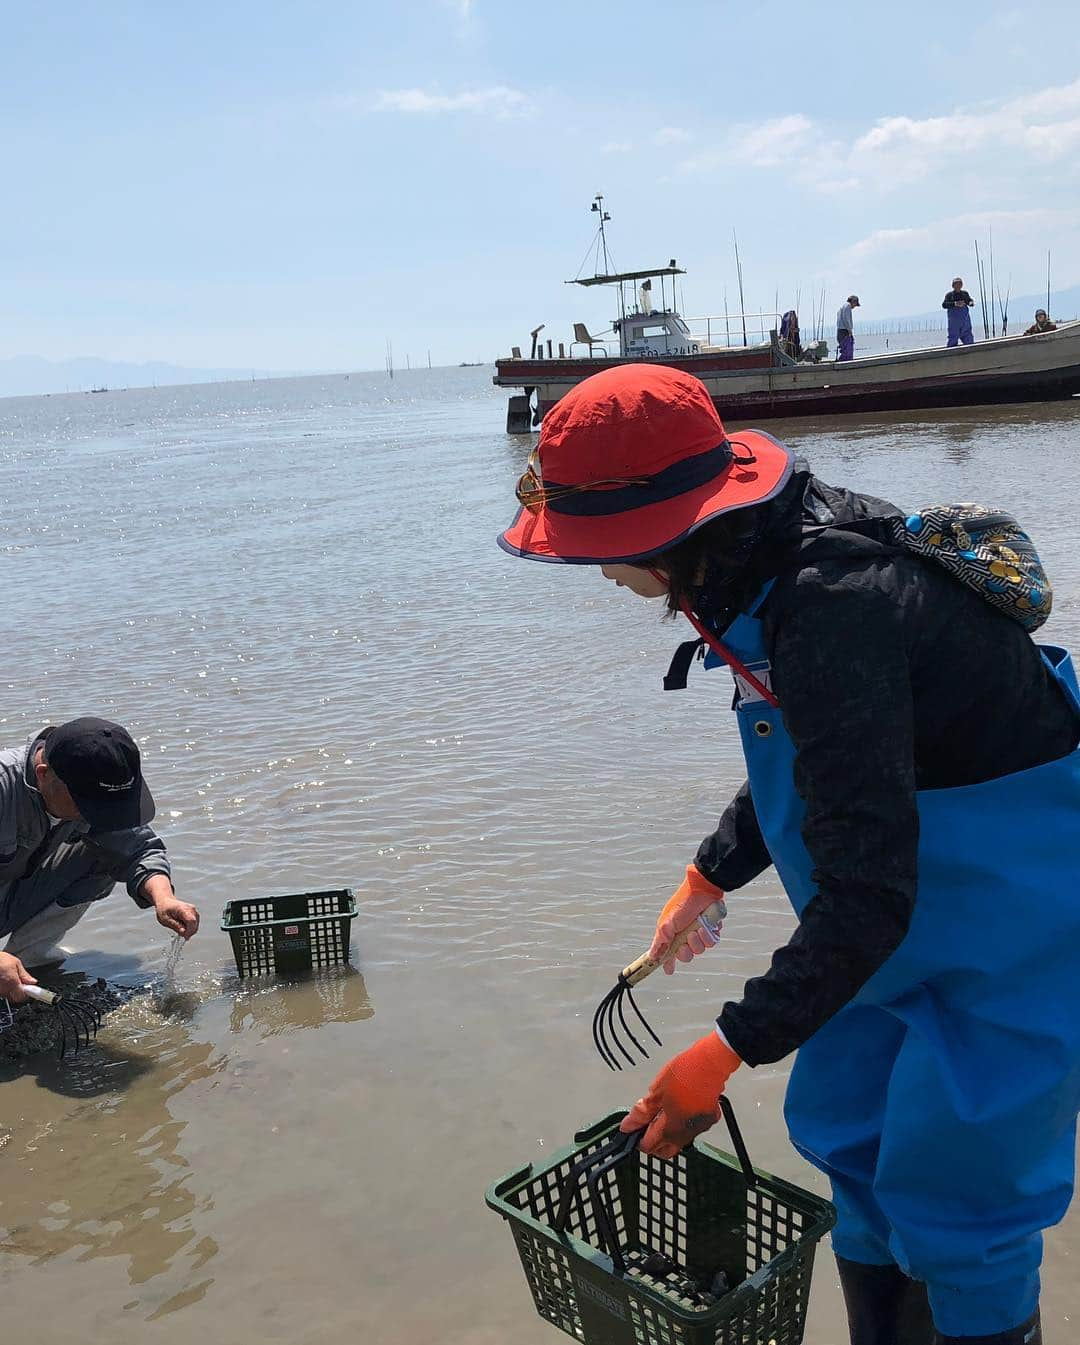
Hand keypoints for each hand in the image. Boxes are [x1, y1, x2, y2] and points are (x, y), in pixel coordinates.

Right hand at [0, 950, 36, 1003]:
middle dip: (20, 990)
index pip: (23, 997)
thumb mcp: (15, 963)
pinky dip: (5, 987)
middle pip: (16, 997)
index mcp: (12, 983)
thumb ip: (24, 974)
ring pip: (8, 994)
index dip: (28, 993)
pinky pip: (2, 992)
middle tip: (20, 981)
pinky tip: (4, 979)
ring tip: (9, 977)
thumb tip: (32, 981)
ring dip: (11, 988)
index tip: (32, 990)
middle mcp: (4, 990)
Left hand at [153, 896, 199, 938]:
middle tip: (180, 935)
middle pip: (195, 924)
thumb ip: (175, 926)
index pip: (191, 921)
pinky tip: (183, 927)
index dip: (189, 931)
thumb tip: (183, 932)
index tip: (184, 937)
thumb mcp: (165, 919)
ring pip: (196, 924)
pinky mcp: (194, 913)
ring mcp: (194, 910)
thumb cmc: (164, 910)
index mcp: (182, 909)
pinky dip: (190, 928)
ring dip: (189, 930)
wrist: (165, 902)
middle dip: (189, 932)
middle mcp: (191, 908)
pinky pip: (195, 923)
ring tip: (179, 929)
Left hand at [620, 1031, 740, 1157]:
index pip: (649, 1146)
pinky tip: (678, 1107)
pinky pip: (692, 1128)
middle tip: (645, 1125)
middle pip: (665, 1150)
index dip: (638, 1137)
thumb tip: (629, 1125)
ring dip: (668, 1132)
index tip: (633, 1128)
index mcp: (671, 1129)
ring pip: (679, 1140)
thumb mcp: (656, 1090)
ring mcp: (700, 1127)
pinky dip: (683, 1123)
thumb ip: (642, 1111)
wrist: (711, 1062)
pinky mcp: (709, 1118)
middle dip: (653, 1142)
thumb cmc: (686, 1072)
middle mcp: (687, 1133)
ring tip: (661, 1113)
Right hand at [651, 864, 725, 973]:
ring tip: (698, 928)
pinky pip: (711, 942)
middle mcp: (684, 935)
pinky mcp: (711, 929)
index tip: (669, 970)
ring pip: (700, 950)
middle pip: (686, 956)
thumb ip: (660, 941)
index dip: (668, 962)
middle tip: (686, 941)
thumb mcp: (667, 923)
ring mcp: (698, 933)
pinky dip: (709, 935)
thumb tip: (652, 956)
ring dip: (698, 941)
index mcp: (672, 933)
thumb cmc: (683, 903)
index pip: (668, 953)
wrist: (703, 889)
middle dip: (686, 951)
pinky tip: (707, 926)